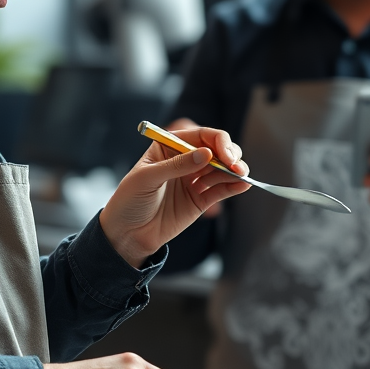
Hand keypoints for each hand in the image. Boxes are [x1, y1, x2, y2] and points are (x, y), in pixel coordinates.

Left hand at [99, 124, 249, 265]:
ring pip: (222, 169)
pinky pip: (221, 190)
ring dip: (235, 170)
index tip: (225, 153)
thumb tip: (207, 154)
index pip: (201, 135)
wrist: (127, 233)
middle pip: (217, 149)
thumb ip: (177, 165)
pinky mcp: (201, 199)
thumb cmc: (130, 199)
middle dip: (230, 154)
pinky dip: (234, 186)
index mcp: (170, 146)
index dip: (217, 141)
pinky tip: (242, 185)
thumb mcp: (147, 178)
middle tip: (235, 166)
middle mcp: (186, 159)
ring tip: (241, 176)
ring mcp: (195, 179)